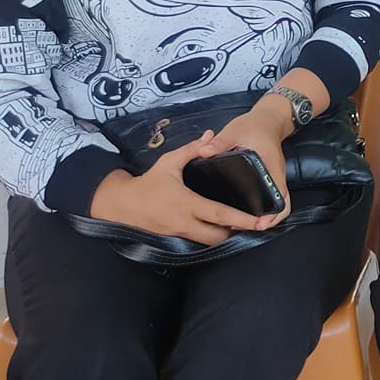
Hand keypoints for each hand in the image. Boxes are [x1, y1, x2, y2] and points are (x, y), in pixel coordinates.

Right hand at [87, 130, 269, 245]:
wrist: (120, 205)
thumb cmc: (148, 183)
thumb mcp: (169, 162)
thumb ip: (192, 149)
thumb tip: (210, 135)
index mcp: (187, 203)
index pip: (220, 215)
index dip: (242, 220)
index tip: (260, 221)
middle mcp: (185, 223)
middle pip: (219, 237)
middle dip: (236, 233)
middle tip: (252, 223)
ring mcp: (179, 236)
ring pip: (208, 243)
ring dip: (223, 237)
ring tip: (239, 226)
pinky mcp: (173, 242)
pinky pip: (197, 243)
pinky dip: (209, 238)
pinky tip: (218, 229)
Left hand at [212, 97, 296, 227]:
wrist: (268, 118)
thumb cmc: (255, 124)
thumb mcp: (236, 130)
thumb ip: (220, 141)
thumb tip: (204, 151)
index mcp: (271, 167)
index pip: (281, 196)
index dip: (274, 214)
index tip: (260, 224)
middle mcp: (275, 175)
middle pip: (279, 205)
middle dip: (267, 220)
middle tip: (245, 228)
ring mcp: (272, 177)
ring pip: (274, 202)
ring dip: (263, 215)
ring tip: (242, 224)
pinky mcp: (267, 177)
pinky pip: (268, 196)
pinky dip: (260, 207)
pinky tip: (242, 210)